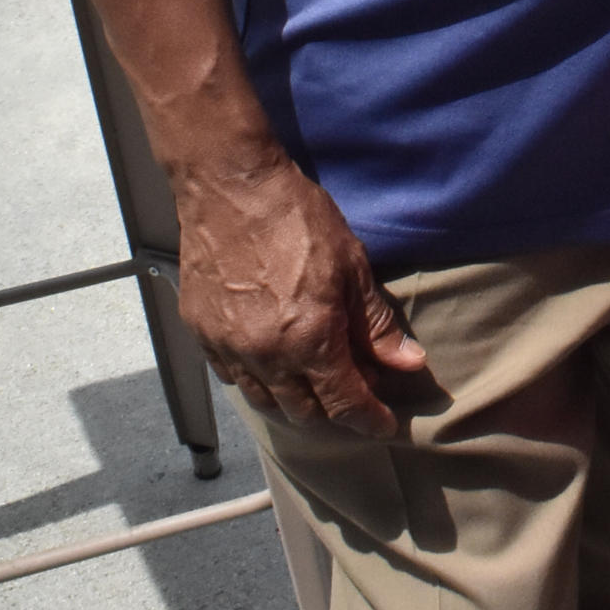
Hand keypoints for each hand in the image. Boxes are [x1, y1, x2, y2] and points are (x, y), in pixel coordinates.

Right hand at [173, 148, 429, 433]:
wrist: (230, 185)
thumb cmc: (296, 217)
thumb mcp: (351, 265)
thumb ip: (376, 324)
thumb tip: (408, 363)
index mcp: (310, 339)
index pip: (345, 404)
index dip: (369, 419)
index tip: (383, 424)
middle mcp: (266, 355)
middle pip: (304, 413)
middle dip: (334, 412)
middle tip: (354, 392)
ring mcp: (228, 347)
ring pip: (265, 401)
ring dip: (294, 402)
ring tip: (314, 383)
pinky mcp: (201, 334)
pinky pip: (232, 377)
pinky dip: (258, 380)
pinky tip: (273, 362)